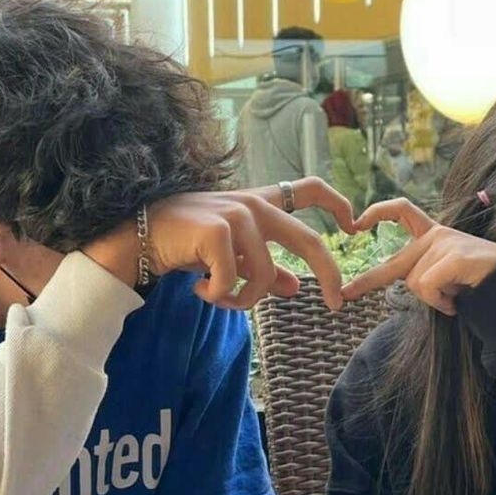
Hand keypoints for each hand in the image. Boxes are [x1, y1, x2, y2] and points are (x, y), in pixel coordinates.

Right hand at [149, 177, 354, 309]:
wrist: (141, 236)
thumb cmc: (187, 243)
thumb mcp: (232, 256)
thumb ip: (265, 269)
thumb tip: (297, 287)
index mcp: (261, 204)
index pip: (309, 189)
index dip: (337, 203)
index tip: (354, 224)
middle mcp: (254, 205)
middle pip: (308, 240)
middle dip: (330, 274)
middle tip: (338, 304)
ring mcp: (236, 215)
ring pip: (265, 276)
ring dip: (243, 300)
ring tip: (218, 299)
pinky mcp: (217, 231)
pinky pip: (233, 282)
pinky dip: (218, 297)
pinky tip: (199, 289)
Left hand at [342, 199, 495, 315]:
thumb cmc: (477, 283)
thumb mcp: (443, 274)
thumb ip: (418, 271)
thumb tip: (388, 279)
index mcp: (433, 235)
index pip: (402, 210)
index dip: (379, 212)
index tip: (356, 224)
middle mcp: (437, 235)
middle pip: (396, 265)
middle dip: (367, 281)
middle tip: (346, 295)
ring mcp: (446, 244)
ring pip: (415, 284)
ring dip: (433, 300)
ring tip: (456, 296)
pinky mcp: (455, 257)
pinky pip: (428, 288)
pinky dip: (441, 302)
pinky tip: (458, 300)